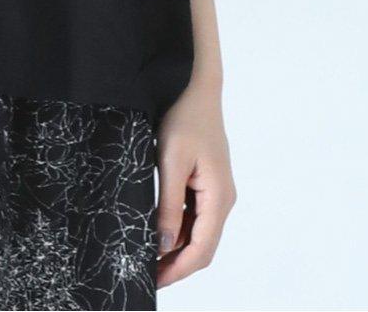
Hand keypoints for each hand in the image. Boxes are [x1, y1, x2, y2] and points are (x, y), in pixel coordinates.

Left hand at [154, 83, 236, 287]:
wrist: (196, 87)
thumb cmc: (185, 118)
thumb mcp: (170, 161)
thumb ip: (167, 205)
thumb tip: (162, 245)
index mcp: (219, 198)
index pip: (202, 249)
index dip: (178, 270)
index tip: (155, 281)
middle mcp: (222, 199)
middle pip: (201, 246)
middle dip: (176, 264)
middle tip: (146, 274)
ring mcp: (216, 192)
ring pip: (197, 232)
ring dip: (175, 248)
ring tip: (146, 256)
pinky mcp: (207, 183)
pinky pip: (193, 215)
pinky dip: (177, 228)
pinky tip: (156, 231)